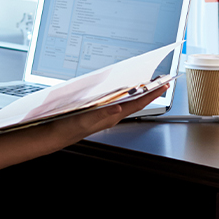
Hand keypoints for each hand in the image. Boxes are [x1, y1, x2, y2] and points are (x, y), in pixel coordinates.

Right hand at [50, 84, 167, 145]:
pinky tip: (124, 90)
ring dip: (138, 93)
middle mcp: (112, 115)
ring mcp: (106, 114)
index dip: (151, 95)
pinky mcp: (99, 112)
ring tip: (148, 84)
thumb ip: (102, 113)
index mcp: (112, 117)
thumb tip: (118, 107)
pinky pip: (117, 102)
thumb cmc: (69, 129)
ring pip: (127, 102)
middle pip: (136, 102)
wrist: (56, 135)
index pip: (137, 104)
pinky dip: (124, 94)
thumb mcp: (85, 120)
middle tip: (161, 82)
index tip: (163, 86)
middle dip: (149, 92)